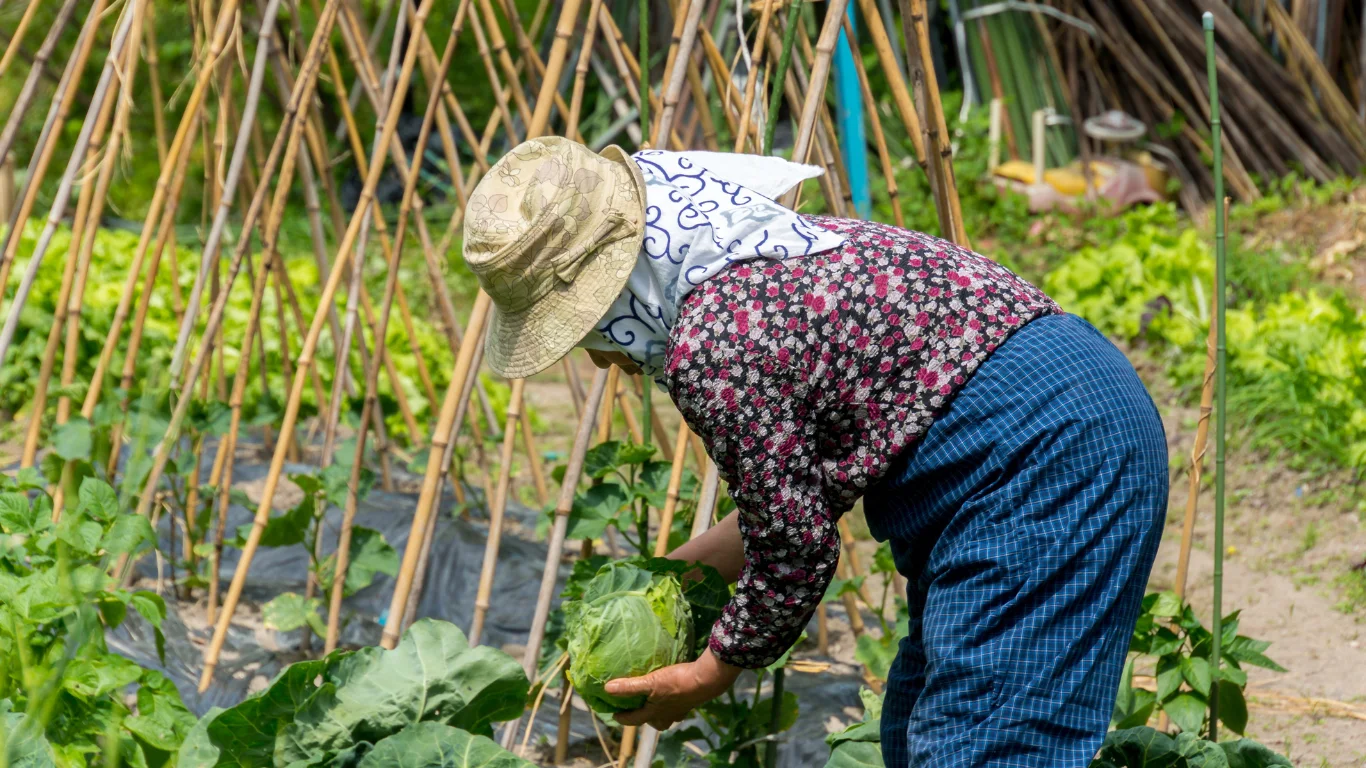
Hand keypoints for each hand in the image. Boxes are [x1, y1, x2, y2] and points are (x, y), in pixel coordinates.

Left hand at [606, 649, 741, 729]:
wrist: (706, 680)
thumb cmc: (677, 682)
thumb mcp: (651, 682)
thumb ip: (629, 687)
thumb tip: (607, 689)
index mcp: (655, 713)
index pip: (635, 720)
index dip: (623, 718)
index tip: (614, 715)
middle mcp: (668, 715)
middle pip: (655, 723)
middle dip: (646, 719)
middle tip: (639, 710)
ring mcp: (681, 710)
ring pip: (668, 717)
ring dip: (660, 712)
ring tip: (656, 702)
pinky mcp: (691, 702)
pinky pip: (679, 706)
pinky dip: (673, 703)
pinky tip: (674, 693)